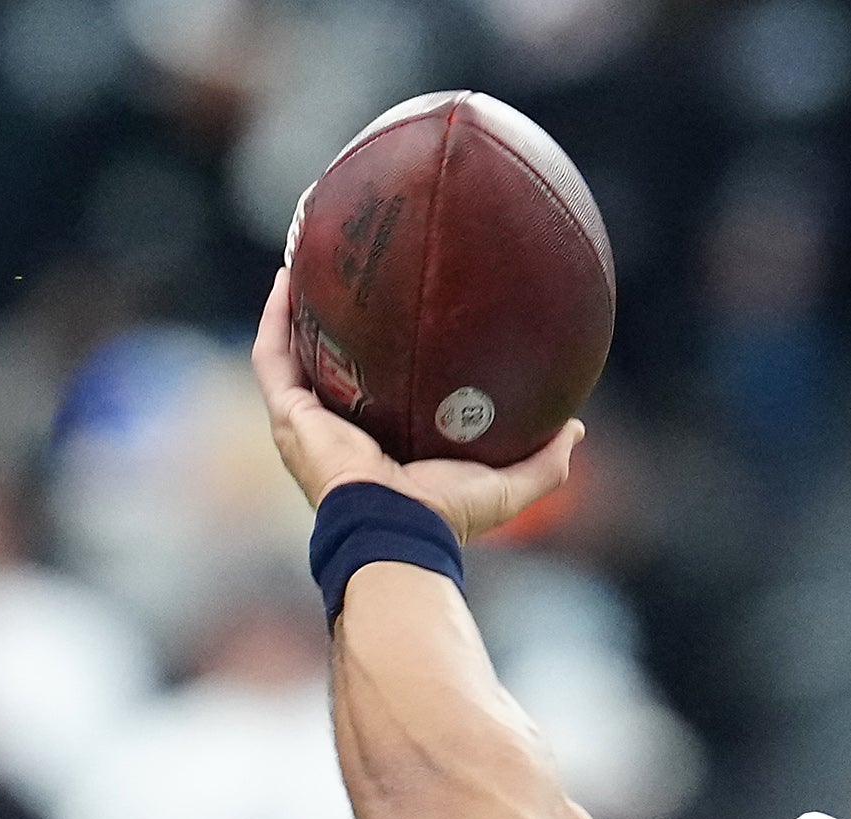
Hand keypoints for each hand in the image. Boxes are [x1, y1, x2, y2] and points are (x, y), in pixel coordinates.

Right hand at [249, 269, 579, 541]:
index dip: (383, 355)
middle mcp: (338, 431)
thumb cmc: (446, 515)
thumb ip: (545, 461)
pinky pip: (273, 356)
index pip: (378, 391)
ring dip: (293, 308)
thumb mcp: (507, 485)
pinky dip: (276, 317)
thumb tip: (578, 428)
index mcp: (381, 445)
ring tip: (305, 258)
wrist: (398, 529)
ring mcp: (307, 423)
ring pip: (291, 353)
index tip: (400, 315)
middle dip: (332, 322)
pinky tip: (287, 277)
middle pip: (329, 364)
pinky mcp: (288, 416)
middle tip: (347, 275)